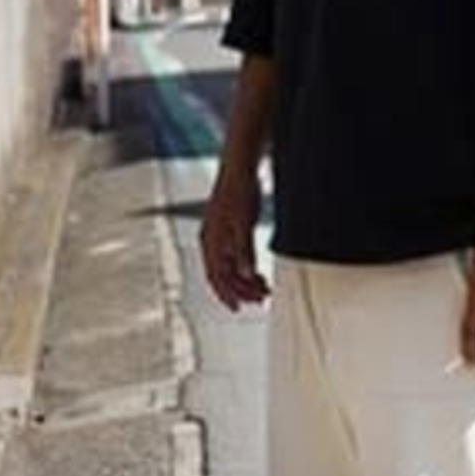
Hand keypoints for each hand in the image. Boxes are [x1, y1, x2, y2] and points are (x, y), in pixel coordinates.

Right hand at [199, 171, 270, 310]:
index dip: (227, 294)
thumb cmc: (239, 192)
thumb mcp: (245, 223)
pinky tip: (257, 272)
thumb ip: (245, 250)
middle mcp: (211, 241)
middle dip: (241, 290)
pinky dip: (245, 267)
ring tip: (264, 289)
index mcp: (211, 241)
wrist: (240, 167)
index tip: (239, 309)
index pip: (217, 276)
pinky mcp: (228, 229)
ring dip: (245, 280)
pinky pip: (234, 256)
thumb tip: (246, 274)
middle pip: (224, 275)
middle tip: (261, 300)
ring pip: (230, 267)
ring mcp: (219, 235)